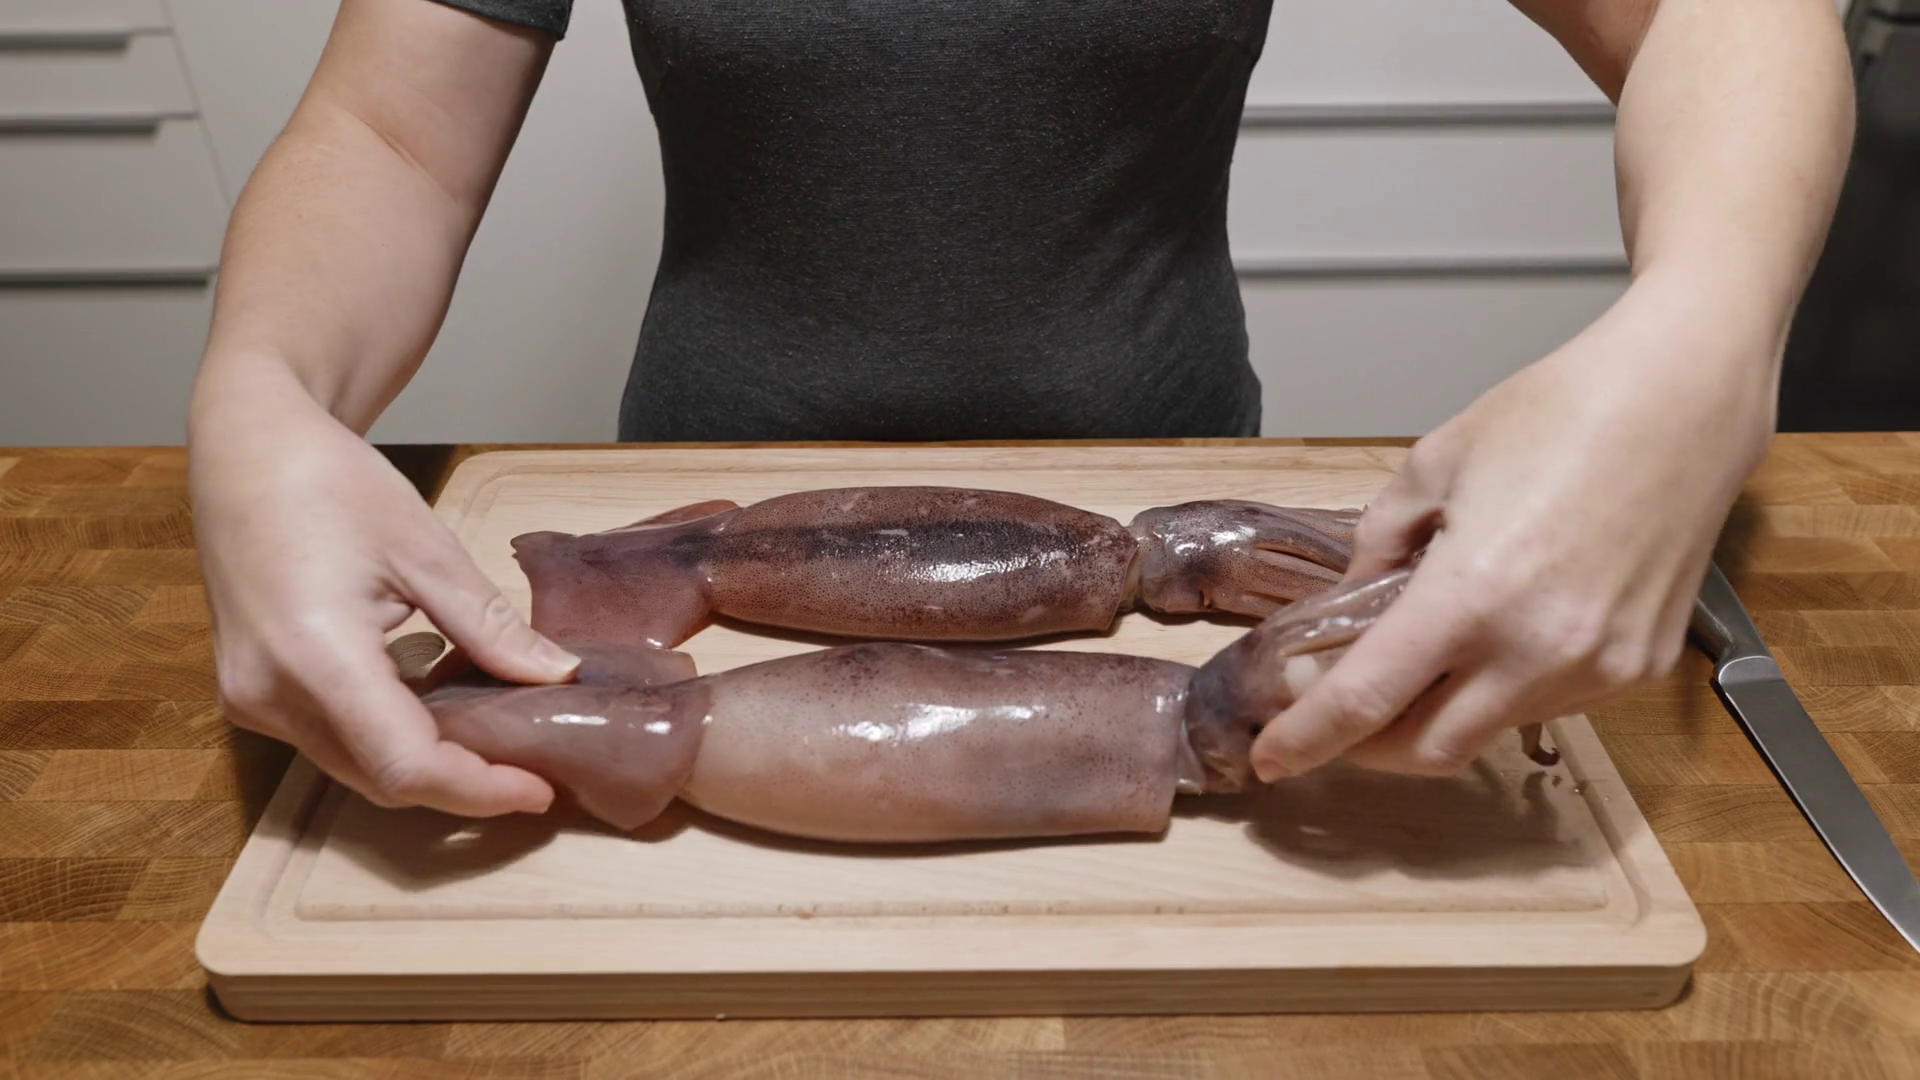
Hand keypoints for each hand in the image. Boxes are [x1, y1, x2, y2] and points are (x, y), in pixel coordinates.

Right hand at [189, 363, 579, 814]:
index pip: (407, 765)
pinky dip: (387, 740)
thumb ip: (488, 625)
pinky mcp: (249, 692)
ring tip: (497, 748)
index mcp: (316, 656)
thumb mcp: (426, 549)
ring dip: (425, 766)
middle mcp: (270, 694)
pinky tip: (439, 714)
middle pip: (381, 779)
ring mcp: (251, 698)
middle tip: (531, 773)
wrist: (247, 448)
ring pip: (354, 768)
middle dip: (460, 786)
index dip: (479, 789)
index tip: (539, 789)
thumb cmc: (330, 482)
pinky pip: (330, 740)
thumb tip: (557, 676)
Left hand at [1248, 275, 1774, 779]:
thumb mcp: (1434, 466)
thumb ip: (1380, 543)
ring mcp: (1595, 669)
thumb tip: (1356, 594)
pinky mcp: (1638, 668)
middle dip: (1368, 747)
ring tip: (1423, 658)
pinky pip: (1550, 704)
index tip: (1271, 757)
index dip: (1307, 738)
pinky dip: (1505, 689)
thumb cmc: (1558, 413)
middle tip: (1335, 716)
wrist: (1683, 399)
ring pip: (1490, 730)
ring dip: (1441, 713)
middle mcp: (1535, 652)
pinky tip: (1502, 634)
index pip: (1365, 701)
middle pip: (1426, 751)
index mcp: (1469, 598)